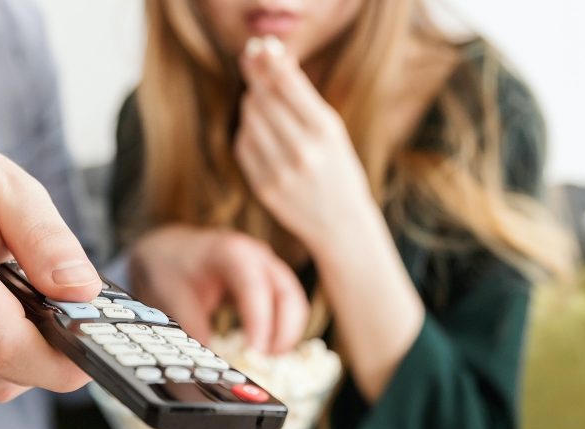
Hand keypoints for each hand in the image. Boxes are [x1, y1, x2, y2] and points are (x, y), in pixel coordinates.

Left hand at [128, 225, 307, 354]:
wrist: (172, 249)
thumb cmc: (172, 267)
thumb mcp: (173, 295)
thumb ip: (192, 326)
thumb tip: (208, 361)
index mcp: (233, 252)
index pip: (255, 288)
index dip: (260, 322)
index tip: (255, 352)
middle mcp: (258, 257)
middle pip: (288, 295)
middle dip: (284, 332)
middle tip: (266, 362)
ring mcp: (269, 268)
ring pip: (294, 303)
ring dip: (287, 334)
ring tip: (267, 361)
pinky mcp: (271, 283)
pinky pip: (288, 307)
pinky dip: (283, 330)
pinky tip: (266, 350)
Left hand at [235, 44, 377, 259]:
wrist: (340, 223)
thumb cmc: (338, 168)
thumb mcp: (332, 130)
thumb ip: (303, 99)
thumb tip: (274, 61)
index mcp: (325, 130)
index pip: (287, 83)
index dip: (269, 61)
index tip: (261, 49)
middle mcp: (302, 150)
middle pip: (264, 99)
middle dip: (255, 77)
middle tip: (250, 62)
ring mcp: (280, 171)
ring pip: (250, 120)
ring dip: (251, 104)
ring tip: (259, 98)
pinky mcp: (263, 187)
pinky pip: (244, 146)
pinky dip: (247, 131)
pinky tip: (256, 127)